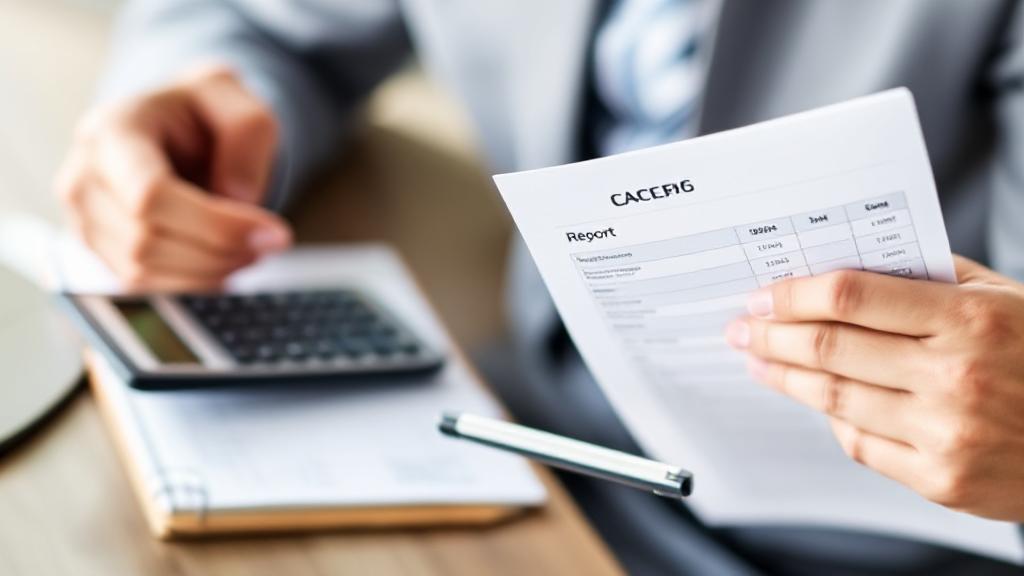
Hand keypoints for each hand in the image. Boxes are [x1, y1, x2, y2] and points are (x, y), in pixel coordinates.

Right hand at [54, 64, 291, 290]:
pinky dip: (192, 280)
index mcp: (112, 130)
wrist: (173, 126)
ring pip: (144, 269)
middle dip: (221, 250)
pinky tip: (224, 260)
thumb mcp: (235, 95)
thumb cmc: (202, 111)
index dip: (216, 225)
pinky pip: (142, 283)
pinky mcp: (98, 248)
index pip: (150, 195)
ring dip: (210, 270)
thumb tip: (237, 196)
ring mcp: (83, 217)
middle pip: (148, 240)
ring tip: (252, 248)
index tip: (274, 233)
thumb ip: (247, 129)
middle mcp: (83, 176)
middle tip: (270, 242)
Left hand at [725, 256, 1023, 520]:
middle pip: (829, 348)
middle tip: (742, 328)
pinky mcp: (942, 481)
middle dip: (772, 335)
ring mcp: (945, 433)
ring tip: (760, 362)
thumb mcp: (1004, 298)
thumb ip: (930, 280)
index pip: (850, 295)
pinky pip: (860, 443)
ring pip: (834, 398)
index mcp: (969, 319)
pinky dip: (831, 417)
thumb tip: (847, 270)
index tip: (762, 295)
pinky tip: (815, 399)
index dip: (793, 294)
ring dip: (784, 377)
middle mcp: (954, 376)